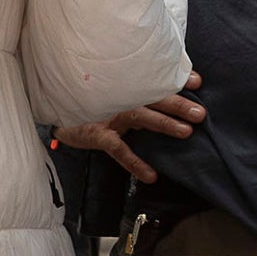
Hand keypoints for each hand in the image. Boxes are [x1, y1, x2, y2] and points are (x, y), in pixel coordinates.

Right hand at [54, 71, 204, 185]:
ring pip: (140, 116)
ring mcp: (108, 113)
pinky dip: (135, 162)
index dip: (176, 80)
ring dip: (164, 123)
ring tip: (186, 132)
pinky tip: (151, 175)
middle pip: (153, 97)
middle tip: (200, 113)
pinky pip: (118, 149)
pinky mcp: (97, 133)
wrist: (56, 113)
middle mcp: (120, 96)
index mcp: (128, 86)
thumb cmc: (91, 103)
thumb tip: (170, 92)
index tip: (198, 82)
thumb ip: (138, 93)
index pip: (155, 81)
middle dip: (178, 104)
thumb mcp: (115, 94)